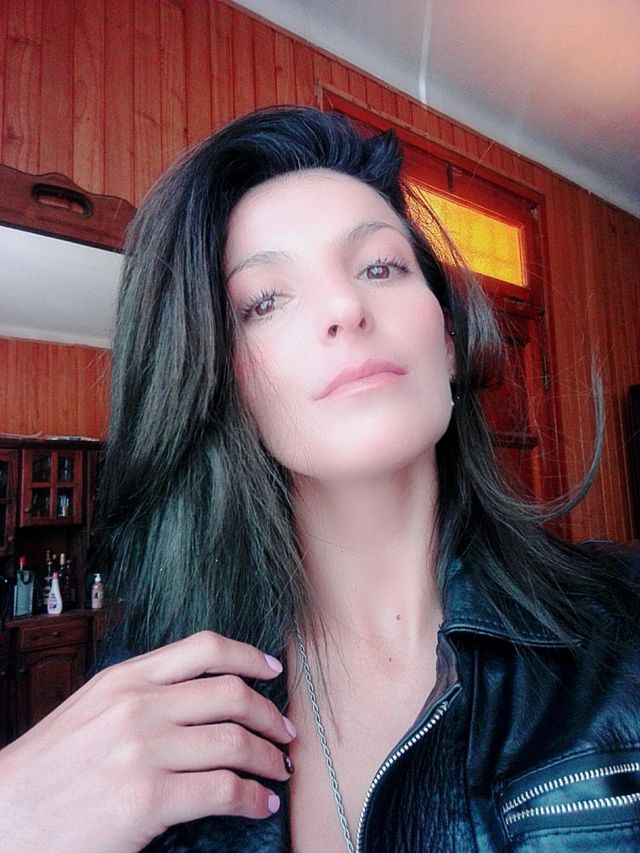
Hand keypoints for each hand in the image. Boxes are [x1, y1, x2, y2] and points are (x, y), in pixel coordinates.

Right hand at [0, 630, 294, 851]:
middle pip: (231, 693)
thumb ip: (138, 699)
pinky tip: (257, 804)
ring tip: (278, 770)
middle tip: (285, 731)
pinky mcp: (147, 800)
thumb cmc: (42, 774)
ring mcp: (143, 751)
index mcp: (123, 680)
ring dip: (268, 757)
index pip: (204, 648)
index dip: (249, 656)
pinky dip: (251, 797)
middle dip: (270, 713)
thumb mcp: (88, 714)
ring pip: (234, 740)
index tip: (272, 670)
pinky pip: (223, 789)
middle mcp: (137, 706)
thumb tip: (194, 702)